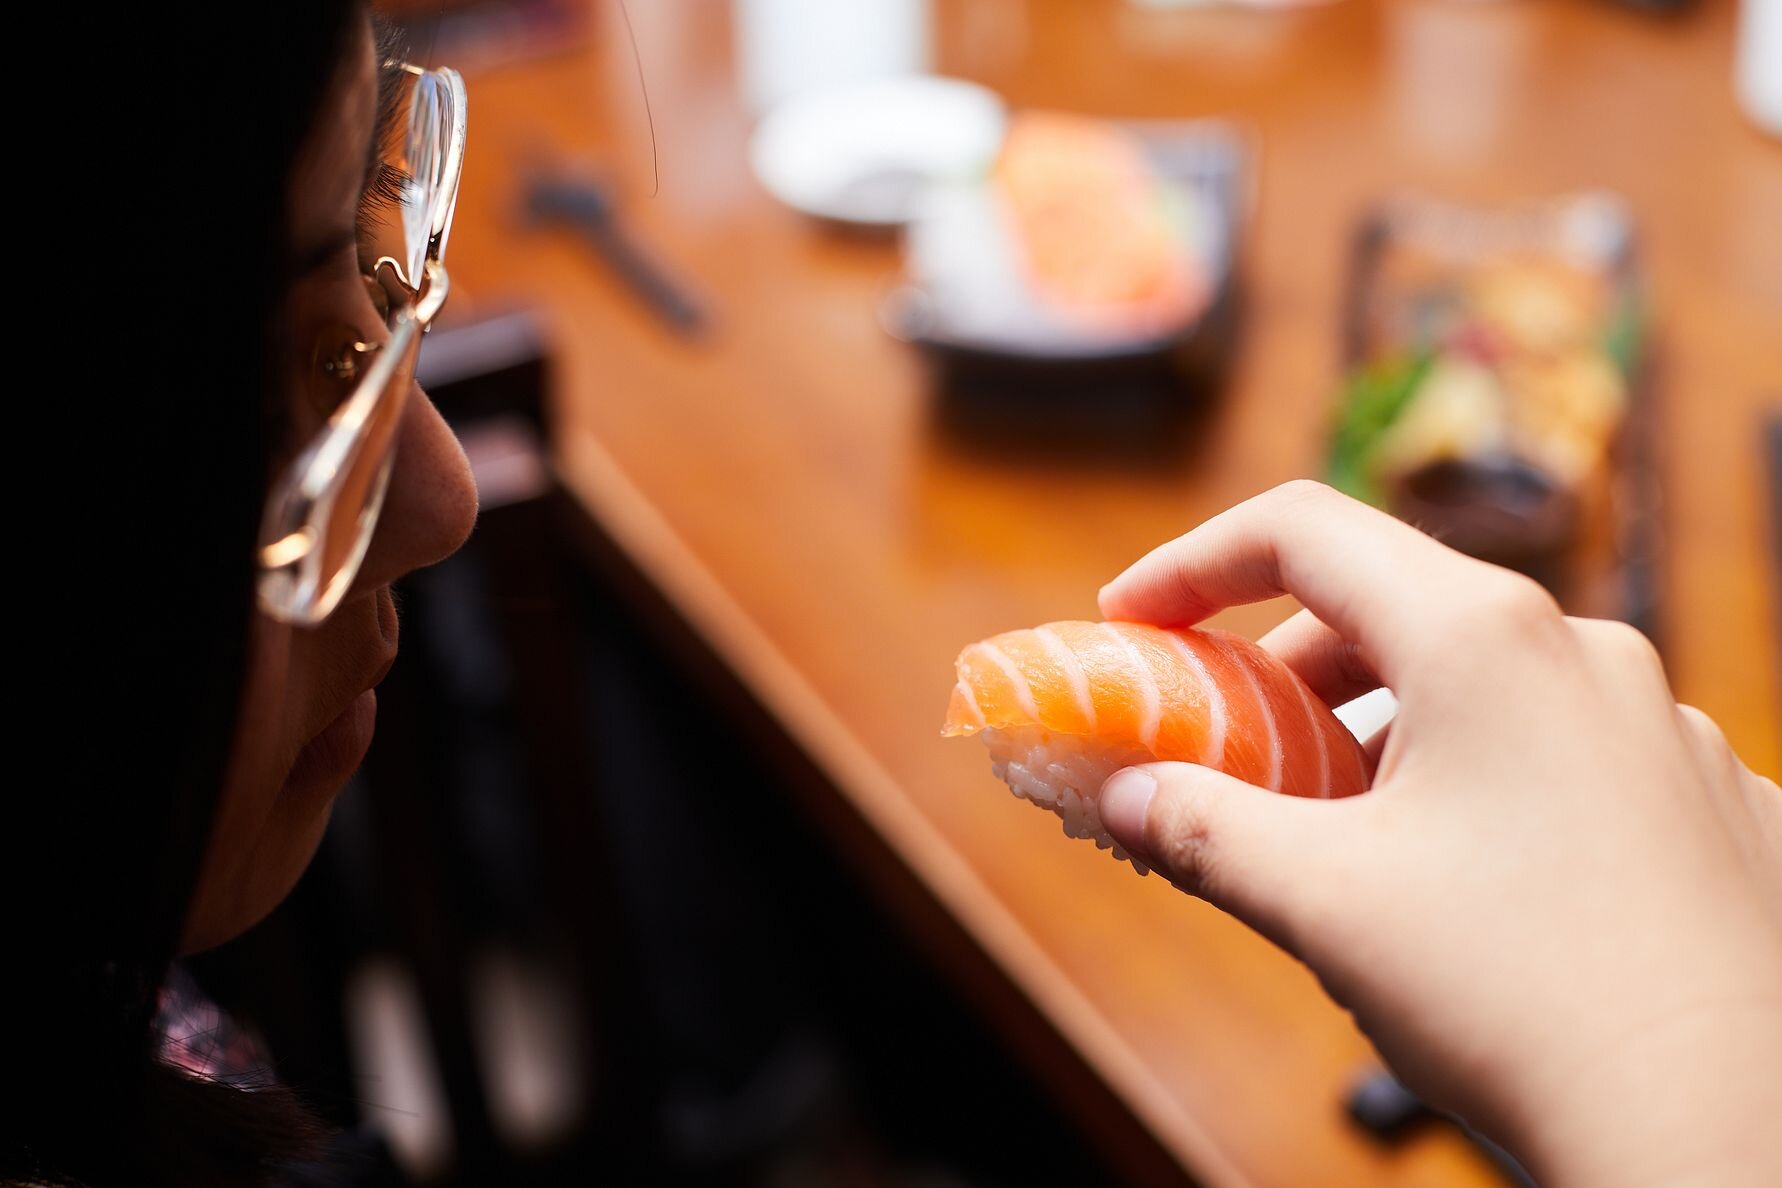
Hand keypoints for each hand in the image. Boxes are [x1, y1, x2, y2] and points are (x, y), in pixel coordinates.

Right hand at [1096, 481, 1781, 1186]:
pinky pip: (1564, 754)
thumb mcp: (1322, 902)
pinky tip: (1462, 890)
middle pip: (1392, 607)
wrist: (1728, 1134)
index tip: (1131, 621)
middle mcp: (1586, 653)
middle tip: (1219, 746)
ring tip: (1336, 836)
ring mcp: (1662, 727)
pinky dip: (1481, 785)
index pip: (1303, 530)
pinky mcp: (1707, 803)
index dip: (1192, 564)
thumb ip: (1198, 827)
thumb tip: (1124, 795)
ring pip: (1482, 689)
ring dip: (1382, 735)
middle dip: (1283, 670)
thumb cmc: (1523, 996)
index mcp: (1483, 637)